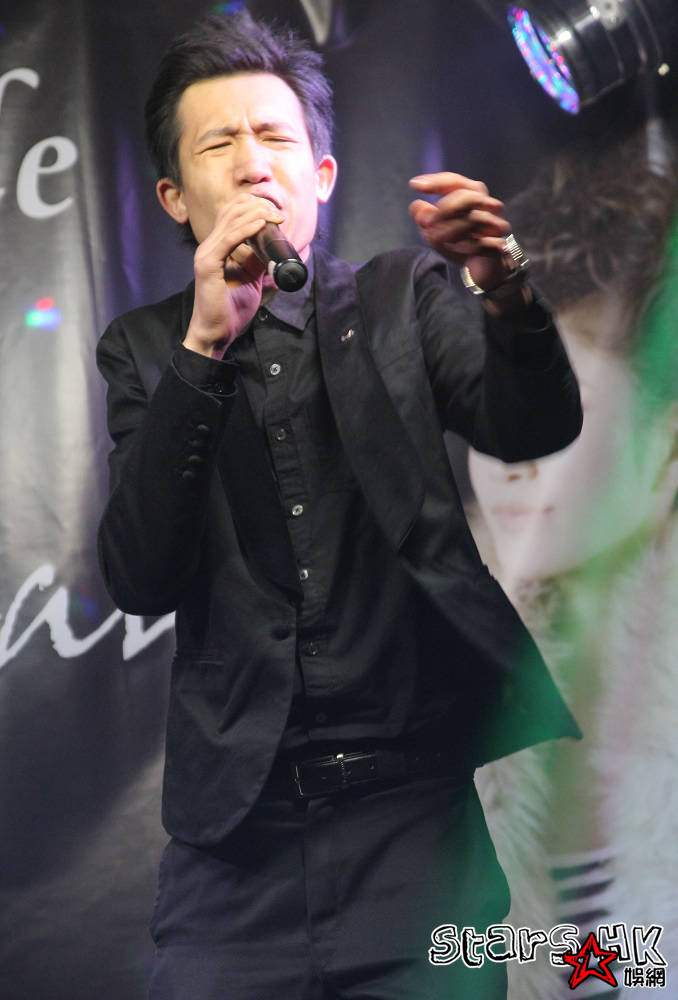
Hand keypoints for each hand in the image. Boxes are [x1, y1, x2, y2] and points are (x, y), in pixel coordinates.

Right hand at [184, 194, 284, 357]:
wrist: (217, 333)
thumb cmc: (231, 310)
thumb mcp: (251, 280)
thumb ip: (257, 262)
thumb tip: (272, 250)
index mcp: (217, 248)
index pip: (232, 214)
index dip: (254, 207)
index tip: (277, 214)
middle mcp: (209, 246)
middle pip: (232, 211)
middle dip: (258, 207)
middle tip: (279, 214)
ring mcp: (206, 254)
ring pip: (231, 221)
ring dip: (256, 215)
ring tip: (275, 216)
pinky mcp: (208, 265)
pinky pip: (229, 239)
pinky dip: (246, 229)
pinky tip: (261, 224)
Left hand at [408, 172, 512, 291]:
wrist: (488, 270)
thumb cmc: (465, 244)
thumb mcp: (438, 232)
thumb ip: (426, 218)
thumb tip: (415, 205)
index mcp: (474, 196)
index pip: (455, 182)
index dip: (436, 182)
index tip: (414, 185)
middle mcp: (488, 206)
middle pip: (468, 196)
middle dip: (444, 208)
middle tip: (425, 222)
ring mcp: (496, 225)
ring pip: (474, 219)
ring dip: (450, 230)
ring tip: (435, 240)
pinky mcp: (499, 245)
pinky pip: (481, 243)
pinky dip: (466, 248)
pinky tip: (456, 252)